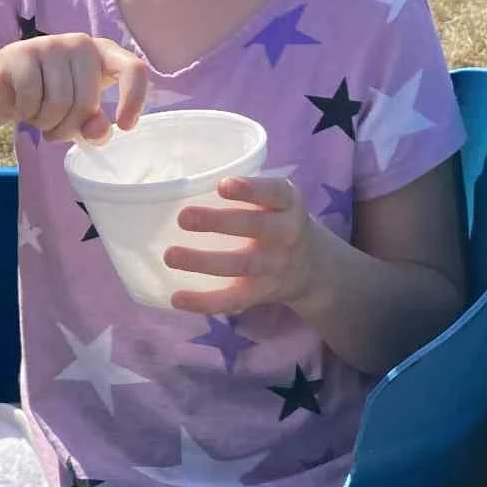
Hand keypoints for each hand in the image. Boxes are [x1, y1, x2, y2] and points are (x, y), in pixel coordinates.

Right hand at [0, 35, 146, 142]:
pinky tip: (21, 106)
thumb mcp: (78, 115)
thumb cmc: (48, 98)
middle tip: (55, 131)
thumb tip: (96, 131)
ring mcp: (51, 44)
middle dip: (69, 128)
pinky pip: (32, 97)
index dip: (134, 99)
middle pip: (87, 101)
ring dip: (45, 123)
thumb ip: (94, 125)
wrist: (2, 84)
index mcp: (104, 54)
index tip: (124, 125)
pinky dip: (26, 113)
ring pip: (58, 102)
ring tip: (38, 117)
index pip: (133, 69)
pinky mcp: (23, 52)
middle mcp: (81, 43)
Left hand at [164, 174, 326, 313]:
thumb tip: (185, 184)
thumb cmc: (279, 221)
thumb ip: (245, 190)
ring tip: (171, 256)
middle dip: (219, 222)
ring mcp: (275, 266)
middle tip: (183, 217)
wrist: (315, 268)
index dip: (250, 189)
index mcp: (288, 204)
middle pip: (255, 227)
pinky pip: (234, 300)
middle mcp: (287, 234)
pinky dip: (205, 302)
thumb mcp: (277, 199)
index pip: (274, 193)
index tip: (222, 185)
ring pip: (241, 265)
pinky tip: (177, 298)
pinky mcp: (262, 293)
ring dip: (204, 262)